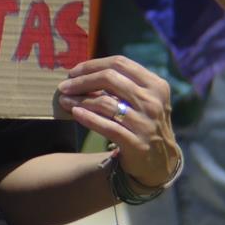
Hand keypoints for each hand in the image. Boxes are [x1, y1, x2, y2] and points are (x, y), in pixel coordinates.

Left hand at [57, 55, 179, 189]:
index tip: (74, 71)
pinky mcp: (136, 143)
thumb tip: (83, 73)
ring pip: (105, 103)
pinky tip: (75, 113)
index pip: (120, 63)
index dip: (93, 65)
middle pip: (110, 78)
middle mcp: (153, 101)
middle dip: (82, 80)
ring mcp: (145, 123)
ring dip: (79, 100)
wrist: (160, 161)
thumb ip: (122, 84)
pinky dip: (88, 118)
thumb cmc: (145, 123)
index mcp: (156, 85)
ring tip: (63, 100)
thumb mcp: (143, 100)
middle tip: (64, 86)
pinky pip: (106, 126)